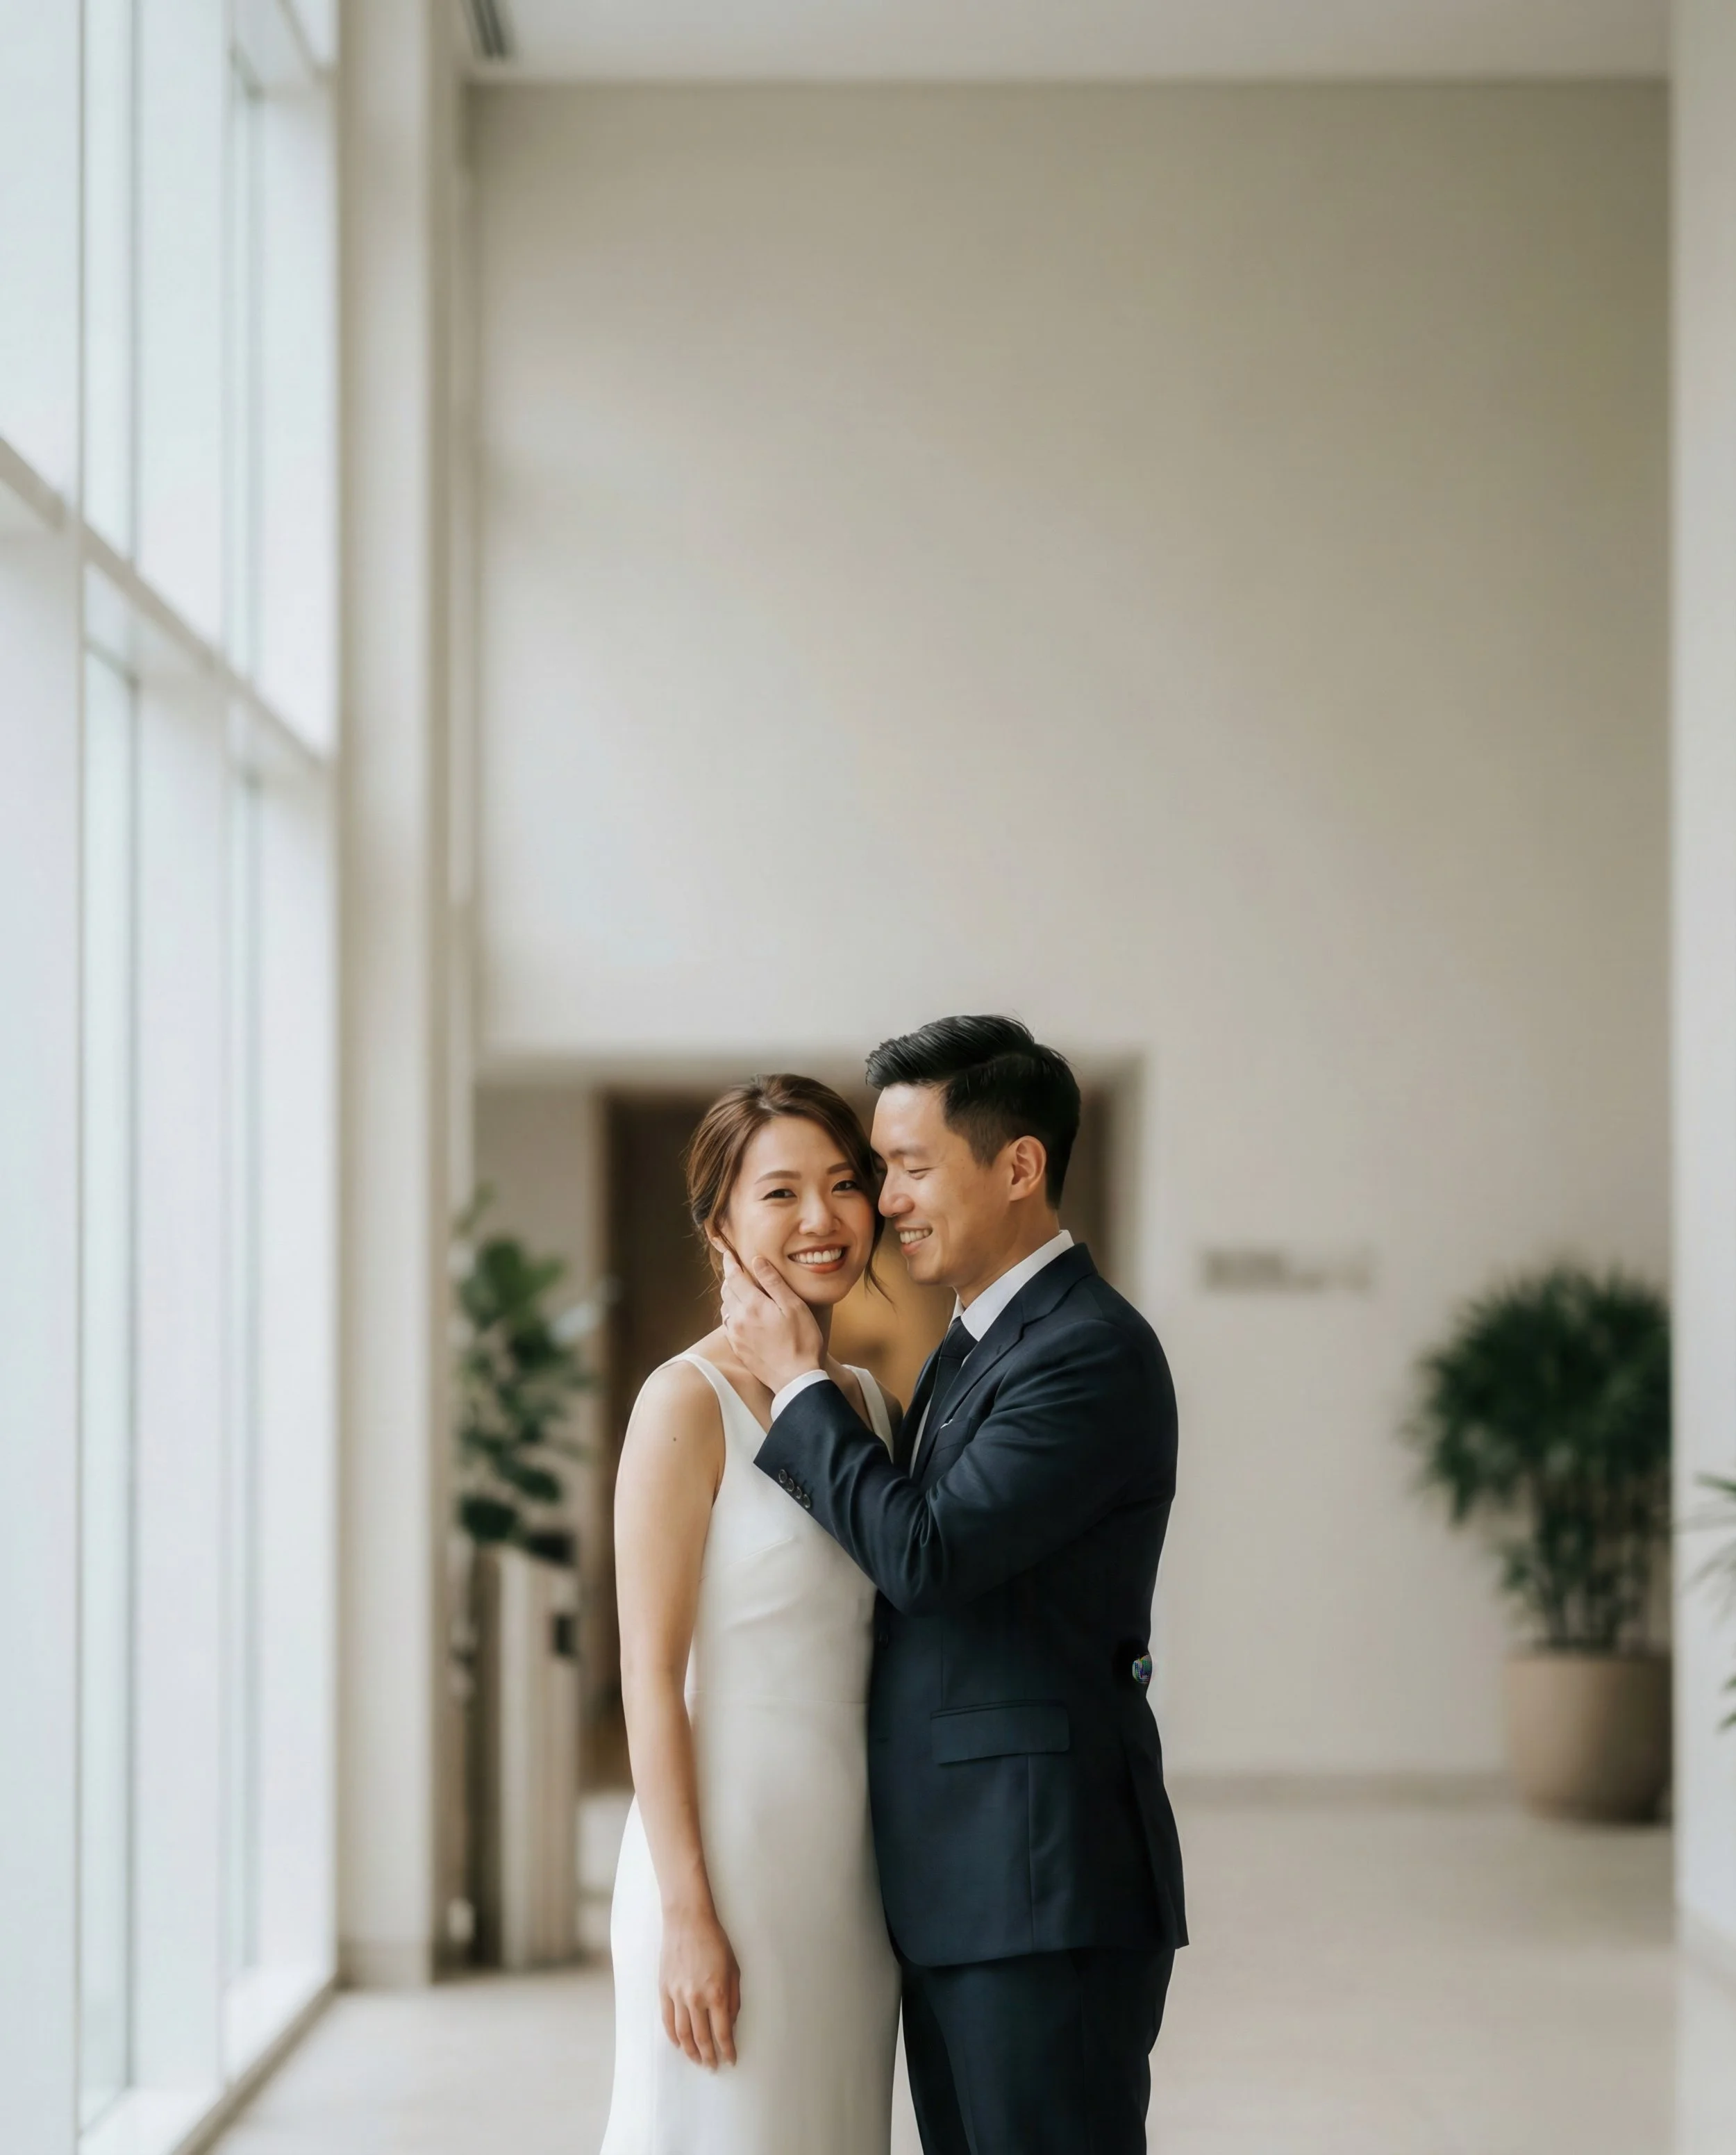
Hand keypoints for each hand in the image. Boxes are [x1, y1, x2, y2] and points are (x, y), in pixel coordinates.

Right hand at [659, 1902, 740, 2067]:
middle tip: (713, 2066)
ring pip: (683, 2034)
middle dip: (709, 2056)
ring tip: (697, 2060)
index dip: (727, 2050)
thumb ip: (733, 1998)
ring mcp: (677, 1995)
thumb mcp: (734, 1968)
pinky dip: (673, 2036)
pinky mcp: (664, 1990)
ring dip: (690, 2052)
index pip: (722, 2033)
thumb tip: (730, 2023)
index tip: (730, 2060)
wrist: (687, 1921)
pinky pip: (668, 2020)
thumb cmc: (715, 1941)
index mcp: (717, 1993)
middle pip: (702, 2038)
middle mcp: (696, 1999)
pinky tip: (679, 2044)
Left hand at [719, 1251, 823, 1396]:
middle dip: (730, 1278)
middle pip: (726, 1291)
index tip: (727, 1253)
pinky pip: (728, 1325)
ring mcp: (736, 1336)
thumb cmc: (801, 1341)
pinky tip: (742, 1315)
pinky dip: (732, 1314)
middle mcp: (738, 1319)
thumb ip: (773, 1282)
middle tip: (736, 1269)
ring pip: (725, 1308)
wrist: (796, 1380)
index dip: (729, 1263)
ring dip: (730, 1296)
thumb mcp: (794, 1306)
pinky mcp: (738, 1349)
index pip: (734, 1277)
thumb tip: (756, 1261)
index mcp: (752, 1305)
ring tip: (740, 1291)